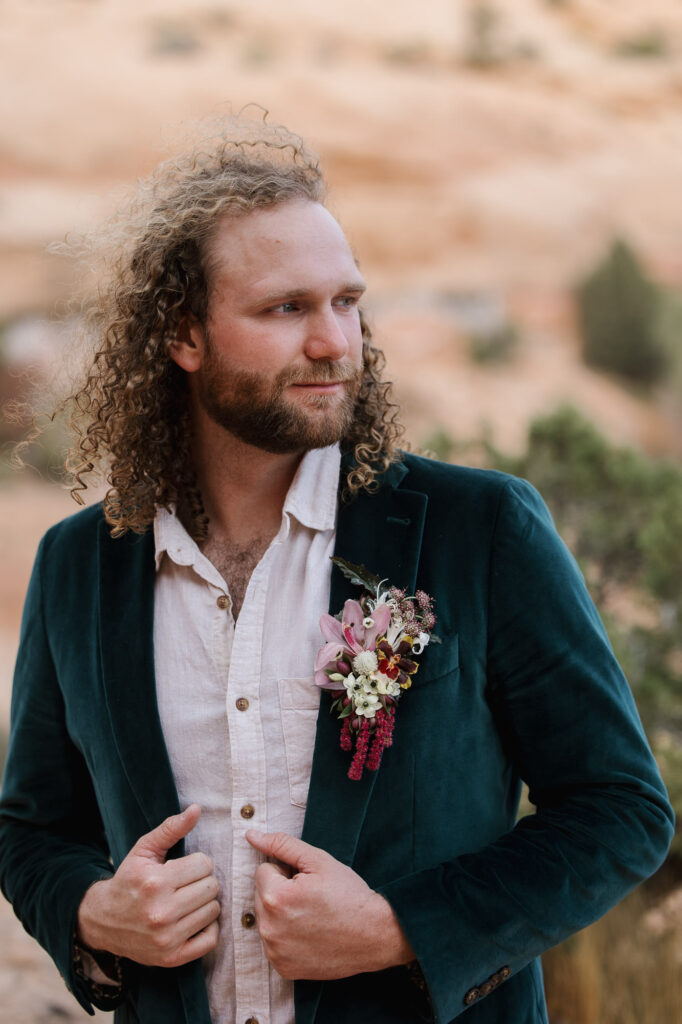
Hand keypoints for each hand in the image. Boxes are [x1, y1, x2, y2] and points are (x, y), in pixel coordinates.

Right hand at [76, 804, 219, 967]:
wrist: (103, 921)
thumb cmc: (129, 880)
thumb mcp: (144, 850)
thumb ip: (171, 828)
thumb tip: (196, 809)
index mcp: (154, 882)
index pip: (204, 864)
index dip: (196, 863)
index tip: (183, 868)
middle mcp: (161, 912)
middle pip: (212, 887)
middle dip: (202, 882)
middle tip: (186, 885)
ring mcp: (167, 938)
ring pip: (213, 910)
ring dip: (204, 903)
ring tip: (186, 901)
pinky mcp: (172, 957)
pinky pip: (211, 940)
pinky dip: (207, 928)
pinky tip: (192, 920)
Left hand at [246, 830, 413, 979]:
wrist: (374, 935)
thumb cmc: (348, 894)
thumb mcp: (318, 861)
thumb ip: (282, 844)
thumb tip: (252, 835)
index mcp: (276, 897)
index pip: (263, 871)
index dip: (286, 872)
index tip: (307, 882)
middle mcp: (269, 928)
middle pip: (261, 895)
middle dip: (281, 892)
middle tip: (311, 899)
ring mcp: (275, 951)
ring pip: (266, 919)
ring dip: (281, 914)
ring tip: (311, 916)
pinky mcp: (282, 968)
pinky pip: (273, 942)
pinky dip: (286, 936)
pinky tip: (309, 935)